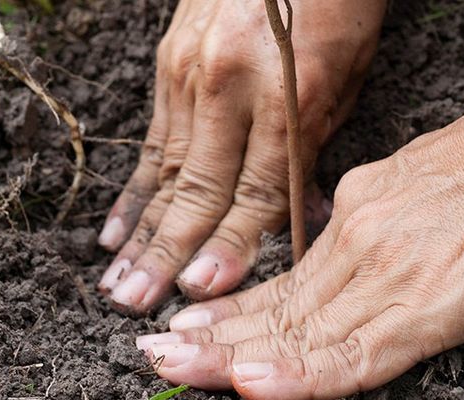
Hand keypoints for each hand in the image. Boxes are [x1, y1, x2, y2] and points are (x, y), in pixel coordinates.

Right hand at [98, 0, 385, 313]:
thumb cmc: (338, 0)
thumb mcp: (350, 72)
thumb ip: (316, 146)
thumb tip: (300, 223)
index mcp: (288, 91)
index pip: (260, 188)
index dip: (233, 244)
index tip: (207, 291)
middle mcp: (230, 84)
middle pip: (201, 187)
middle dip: (170, 253)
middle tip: (140, 306)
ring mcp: (191, 71)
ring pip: (166, 170)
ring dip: (141, 234)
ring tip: (117, 287)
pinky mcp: (168, 62)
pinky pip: (152, 140)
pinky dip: (133, 191)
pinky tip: (113, 233)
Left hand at [133, 80, 463, 399]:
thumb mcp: (423, 177)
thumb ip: (386, 212)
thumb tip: (364, 237)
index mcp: (363, 214)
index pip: (288, 282)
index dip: (235, 312)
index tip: (189, 329)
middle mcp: (361, 243)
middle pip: (277, 308)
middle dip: (210, 339)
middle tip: (155, 358)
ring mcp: (387, 273)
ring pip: (298, 332)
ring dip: (232, 359)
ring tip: (176, 372)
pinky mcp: (425, 304)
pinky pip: (353, 354)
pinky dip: (301, 374)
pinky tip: (256, 385)